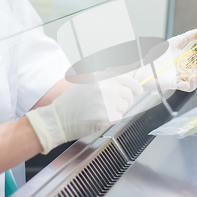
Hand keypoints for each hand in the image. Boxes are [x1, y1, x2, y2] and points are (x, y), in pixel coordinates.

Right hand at [26, 73, 142, 153]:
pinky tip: (98, 117)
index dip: (135, 86)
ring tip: (99, 110)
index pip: (126, 79)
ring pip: (124, 107)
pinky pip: (118, 117)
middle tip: (110, 105)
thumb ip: (106, 81)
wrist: (58, 118)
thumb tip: (127, 84)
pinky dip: (111, 119)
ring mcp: (106, 102)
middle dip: (124, 101)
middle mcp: (105, 87)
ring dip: (116, 110)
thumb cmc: (71, 102)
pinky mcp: (106, 116)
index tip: (139, 90)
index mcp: (100, 77)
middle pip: (128, 95)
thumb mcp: (87, 82)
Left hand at [133, 29, 196, 91]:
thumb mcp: (175, 41)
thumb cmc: (159, 54)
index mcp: (193, 59)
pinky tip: (194, 77)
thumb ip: (188, 36)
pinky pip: (188, 86)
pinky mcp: (177, 84)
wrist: (144, 64)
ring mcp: (185, 77)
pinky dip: (192, 82)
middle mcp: (191, 69)